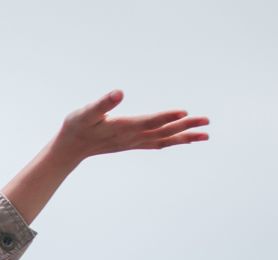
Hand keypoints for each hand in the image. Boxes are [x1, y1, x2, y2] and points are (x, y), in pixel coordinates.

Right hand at [54, 89, 209, 159]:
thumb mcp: (85, 112)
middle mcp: (133, 137)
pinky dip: (173, 141)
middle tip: (206, 121)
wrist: (70, 149)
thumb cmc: (76, 127)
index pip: (150, 121)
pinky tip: (183, 140)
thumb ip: (102, 103)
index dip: (167, 116)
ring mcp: (134, 142)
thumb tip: (118, 93)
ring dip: (185, 137)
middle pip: (164, 131)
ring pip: (165, 140)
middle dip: (186, 126)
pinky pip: (158, 144)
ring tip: (205, 135)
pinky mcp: (133, 144)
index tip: (185, 112)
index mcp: (124, 127)